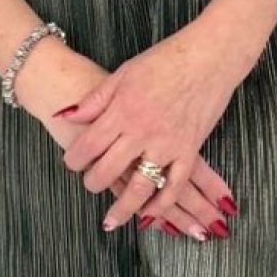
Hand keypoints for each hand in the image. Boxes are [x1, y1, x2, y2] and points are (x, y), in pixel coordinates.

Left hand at [58, 24, 242, 232]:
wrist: (208, 56)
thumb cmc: (165, 60)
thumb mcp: (125, 72)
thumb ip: (97, 99)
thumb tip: (68, 116)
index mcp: (123, 110)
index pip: (89, 145)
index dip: (75, 159)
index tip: (71, 164)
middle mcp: (142, 131)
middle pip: (109, 170)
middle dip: (93, 183)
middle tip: (89, 184)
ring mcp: (167, 144)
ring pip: (139, 188)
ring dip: (123, 209)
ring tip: (110, 220)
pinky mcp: (190, 151)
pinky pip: (174, 187)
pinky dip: (161, 206)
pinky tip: (149, 216)